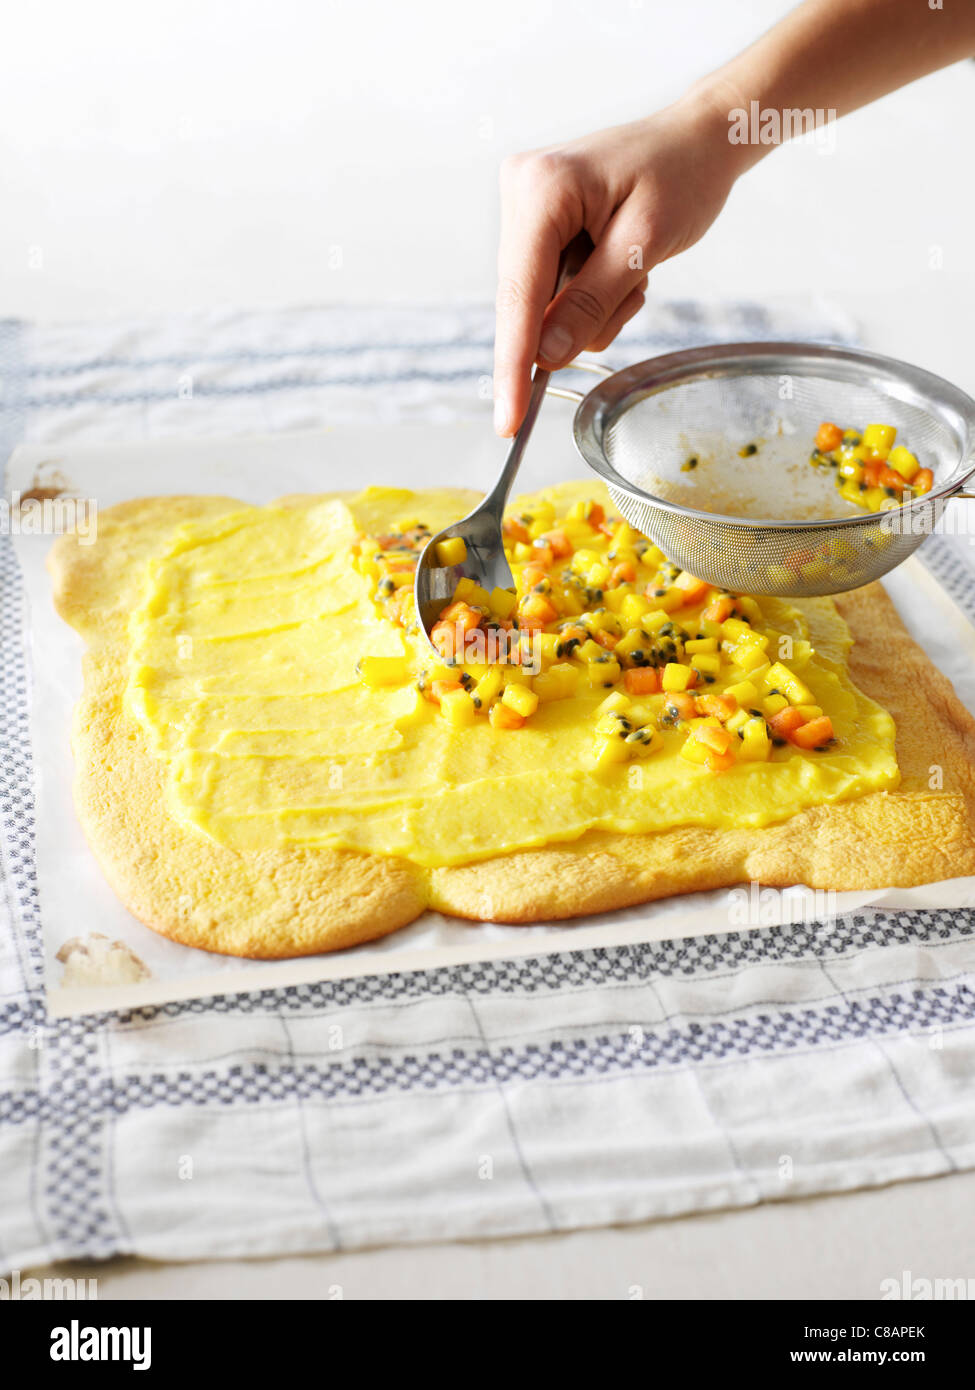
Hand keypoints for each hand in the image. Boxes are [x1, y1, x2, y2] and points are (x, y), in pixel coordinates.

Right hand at [493, 94, 742, 436]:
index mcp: (541, 189)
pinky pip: (553, 289)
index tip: (507, 423)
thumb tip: (546, 357)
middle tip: (635, 286)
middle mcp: (518, 193)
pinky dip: (591, 293)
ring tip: (633, 269)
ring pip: (543, 304)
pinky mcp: (535, 223)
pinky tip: (620, 264)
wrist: (698, 140)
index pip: (518, 297)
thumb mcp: (644, 247)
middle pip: (526, 303)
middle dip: (580, 318)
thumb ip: (591, 303)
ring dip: (593, 306)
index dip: (513, 367)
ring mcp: (523, 208)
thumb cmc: (683, 176)